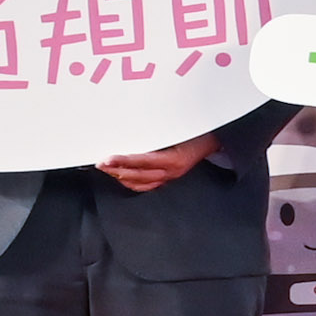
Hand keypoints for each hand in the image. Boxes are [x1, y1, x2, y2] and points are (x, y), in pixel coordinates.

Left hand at [99, 133, 215, 193]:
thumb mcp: (178, 130)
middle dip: (116, 170)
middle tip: (101, 164)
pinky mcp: (170, 179)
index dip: (123, 161)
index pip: (141, 162)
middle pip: (138, 175)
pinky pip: (147, 186)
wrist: (214, 141)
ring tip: (108, 170)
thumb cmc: (198, 133)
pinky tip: (123, 178)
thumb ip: (157, 134)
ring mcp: (171, 177)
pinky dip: (132, 183)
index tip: (107, 159)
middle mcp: (172, 171)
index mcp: (174, 159)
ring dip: (121, 177)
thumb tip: (131, 133)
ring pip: (140, 184)